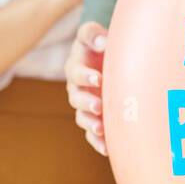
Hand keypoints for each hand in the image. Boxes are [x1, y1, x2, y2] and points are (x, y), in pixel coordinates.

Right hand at [66, 21, 108, 154]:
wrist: (108, 59)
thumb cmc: (98, 45)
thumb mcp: (92, 35)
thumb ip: (92, 34)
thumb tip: (102, 43)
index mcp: (76, 68)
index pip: (76, 72)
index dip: (85, 76)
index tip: (98, 79)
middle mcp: (77, 89)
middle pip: (77, 98)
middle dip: (87, 103)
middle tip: (98, 106)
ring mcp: (85, 105)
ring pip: (82, 117)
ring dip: (90, 124)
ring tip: (100, 129)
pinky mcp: (94, 118)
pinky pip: (91, 133)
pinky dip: (97, 141)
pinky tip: (107, 149)